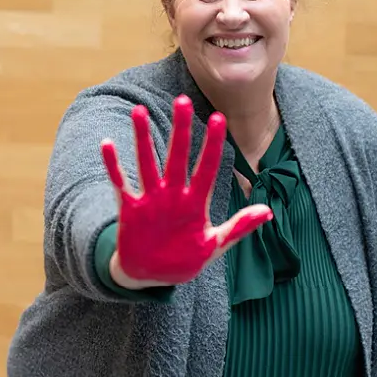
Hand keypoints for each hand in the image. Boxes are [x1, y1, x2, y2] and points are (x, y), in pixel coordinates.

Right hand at [100, 95, 273, 286]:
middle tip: (183, 100)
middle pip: (178, 156)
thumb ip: (239, 227)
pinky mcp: (130, 209)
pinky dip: (114, 166)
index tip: (219, 118)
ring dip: (142, 139)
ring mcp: (151, 199)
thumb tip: (269, 212)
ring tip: (139, 113)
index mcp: (197, 202)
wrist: (153, 276)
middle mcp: (174, 194)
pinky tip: (108, 144)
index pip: (208, 167)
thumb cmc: (185, 258)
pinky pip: (120, 184)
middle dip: (182, 130)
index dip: (213, 145)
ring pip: (147, 163)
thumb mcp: (215, 245)